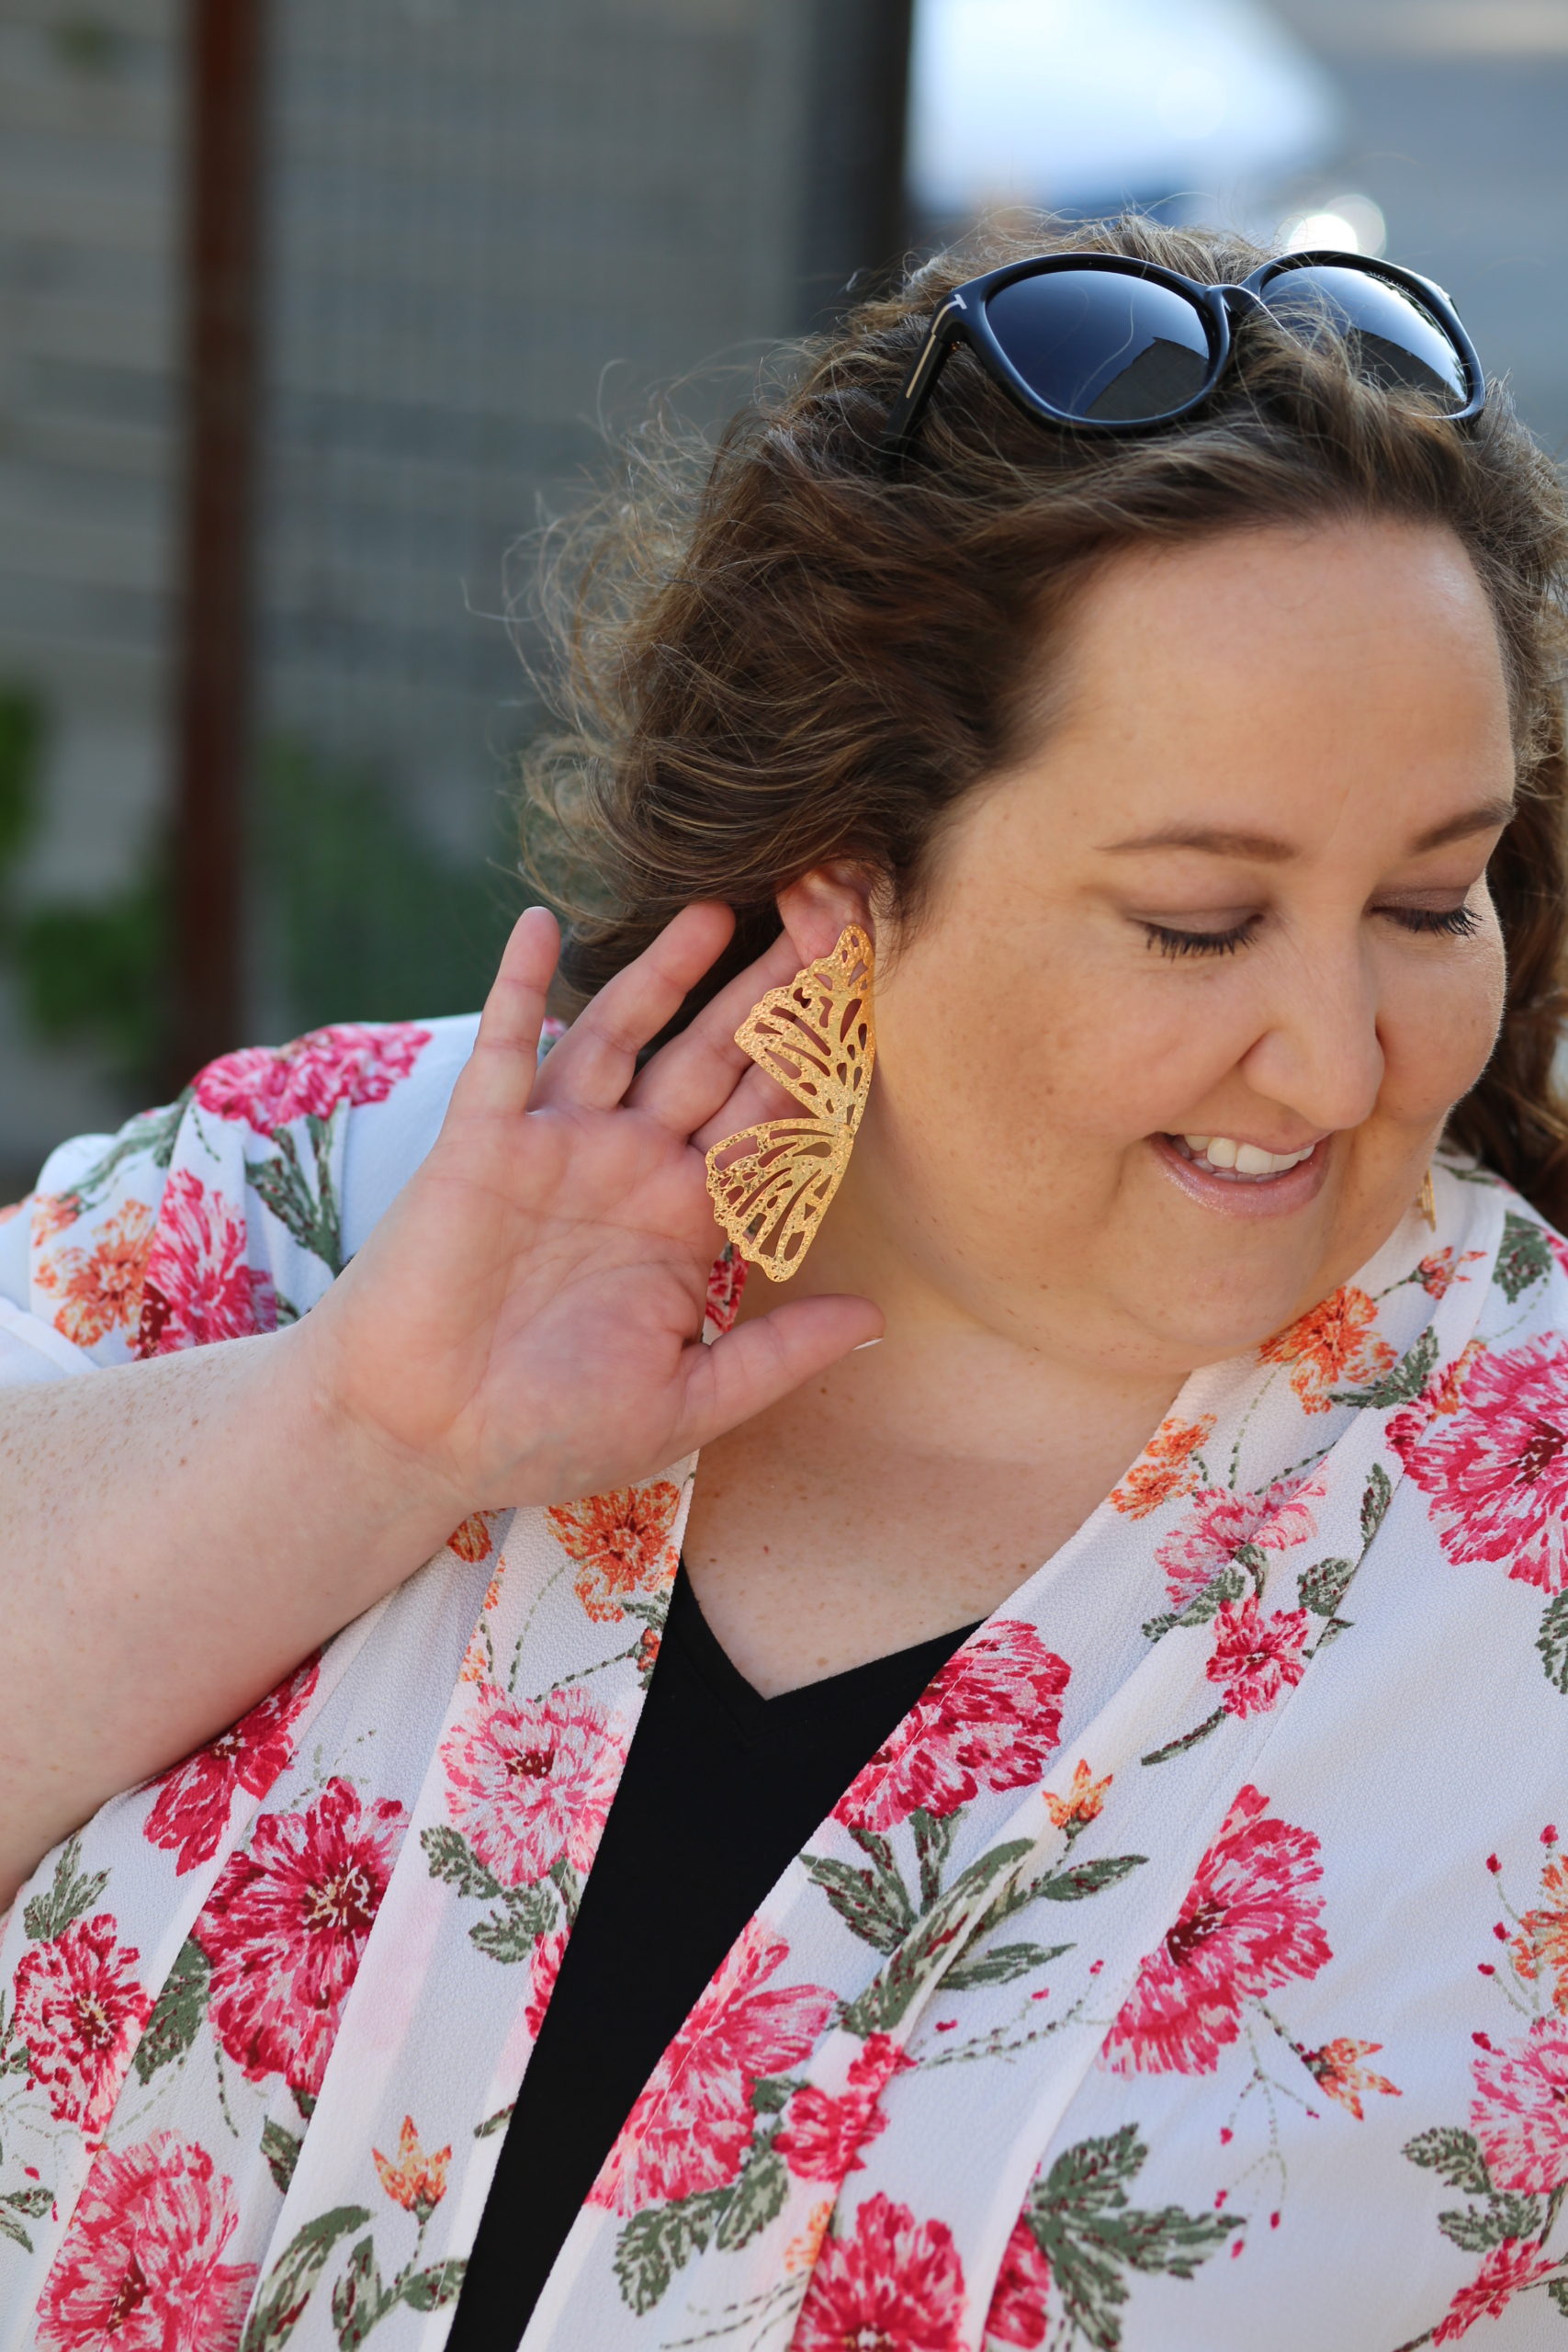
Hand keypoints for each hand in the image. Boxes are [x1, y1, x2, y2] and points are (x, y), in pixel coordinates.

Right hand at [296, 902, 883, 1516]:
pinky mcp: (482, 1142)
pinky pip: (507, 1048)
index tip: (871, 1005)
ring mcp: (557, 1146)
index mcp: (687, 1225)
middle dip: (769, 995)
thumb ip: (776, 1355)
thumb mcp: (685, 1404)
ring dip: (669, 971)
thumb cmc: (545, 1433)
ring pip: (627, 1034)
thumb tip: (875, 1314)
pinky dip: (519, 985)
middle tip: (828, 920)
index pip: (770, 1127)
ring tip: (724, 909)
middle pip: (717, 1061)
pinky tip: (541, 924)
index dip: (818, 1069)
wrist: (417, 1441)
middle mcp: (631, 1169)